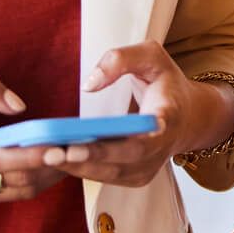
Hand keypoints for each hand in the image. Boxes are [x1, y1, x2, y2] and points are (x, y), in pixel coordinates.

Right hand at [0, 67, 65, 220]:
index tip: (63, 147)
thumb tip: (19, 107)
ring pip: (9, 194)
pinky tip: (26, 166)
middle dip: (50, 168)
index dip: (34, 157)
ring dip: (39, 178)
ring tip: (63, 158)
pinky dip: (13, 183)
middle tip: (77, 150)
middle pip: (13, 181)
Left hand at [38, 42, 233, 188]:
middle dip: (87, 157)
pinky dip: (81, 170)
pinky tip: (57, 160)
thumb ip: (120, 60)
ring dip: (78, 167)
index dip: (120, 142)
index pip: (148, 134)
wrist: (187, 115)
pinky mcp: (137, 177)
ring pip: (112, 173)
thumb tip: (89, 84)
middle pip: (124, 160)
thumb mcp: (151, 56)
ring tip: (46, 157)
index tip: (85, 143)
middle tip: (53, 152)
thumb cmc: (165, 82)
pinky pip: (107, 177)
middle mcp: (163, 148)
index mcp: (169, 116)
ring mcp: (151, 167)